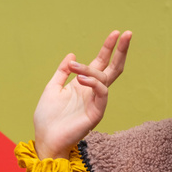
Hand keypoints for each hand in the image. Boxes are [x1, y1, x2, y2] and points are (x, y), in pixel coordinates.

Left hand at [33, 30, 131, 159]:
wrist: (45, 139)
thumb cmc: (47, 117)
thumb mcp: (52, 88)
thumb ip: (62, 72)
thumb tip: (72, 54)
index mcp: (83, 85)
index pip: (100, 63)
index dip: (108, 48)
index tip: (115, 33)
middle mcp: (92, 92)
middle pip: (112, 69)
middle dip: (120, 51)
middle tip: (126, 34)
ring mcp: (96, 102)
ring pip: (104, 79)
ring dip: (90, 69)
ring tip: (75, 68)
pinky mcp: (96, 113)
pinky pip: (102, 94)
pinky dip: (94, 83)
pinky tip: (81, 78)